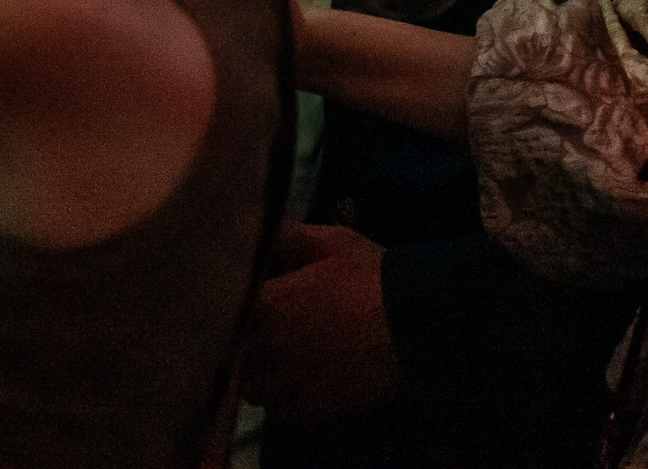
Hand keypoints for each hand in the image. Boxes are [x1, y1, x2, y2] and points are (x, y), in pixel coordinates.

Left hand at [242, 222, 401, 423]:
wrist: (413, 322)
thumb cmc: (371, 276)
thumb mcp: (334, 242)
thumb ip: (293, 237)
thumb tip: (265, 233)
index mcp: (270, 302)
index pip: (235, 311)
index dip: (245, 311)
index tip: (255, 309)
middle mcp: (270, 345)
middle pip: (240, 355)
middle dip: (249, 347)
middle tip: (264, 341)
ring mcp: (290, 381)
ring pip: (255, 389)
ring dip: (261, 379)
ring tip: (277, 370)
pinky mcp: (312, 409)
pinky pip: (283, 414)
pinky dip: (284, 404)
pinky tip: (298, 390)